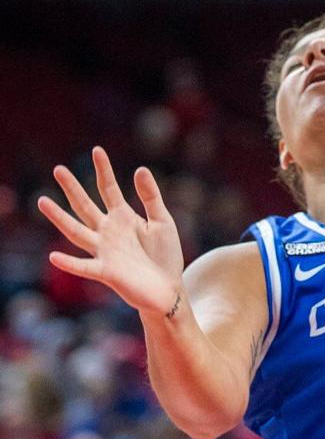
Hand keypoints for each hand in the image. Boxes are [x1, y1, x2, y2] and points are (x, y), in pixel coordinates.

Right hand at [38, 146, 184, 317]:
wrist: (168, 288)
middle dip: (73, 188)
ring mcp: (104, 251)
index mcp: (123, 217)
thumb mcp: (162, 220)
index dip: (103, 170)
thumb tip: (139, 169)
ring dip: (59, 218)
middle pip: (86, 206)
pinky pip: (84, 267)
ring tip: (43, 201)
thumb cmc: (164, 255)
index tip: (96, 150)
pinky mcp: (106, 272)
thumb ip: (150, 197)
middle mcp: (108, 232)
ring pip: (76, 231)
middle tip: (58, 169)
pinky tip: (53, 255)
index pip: (108, 189)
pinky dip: (69, 262)